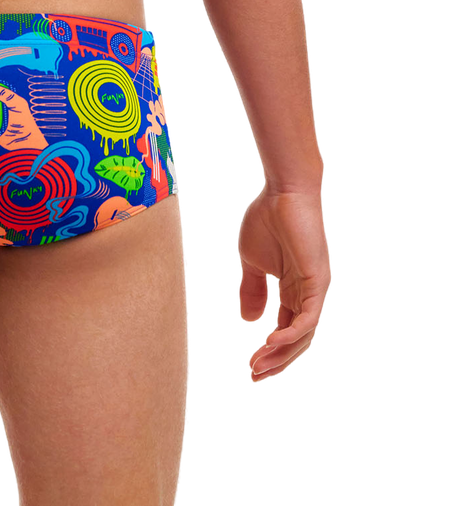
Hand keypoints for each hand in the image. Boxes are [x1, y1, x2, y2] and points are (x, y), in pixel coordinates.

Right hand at [238, 186, 330, 382]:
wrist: (282, 192)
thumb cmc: (268, 219)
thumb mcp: (252, 261)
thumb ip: (252, 289)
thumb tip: (250, 320)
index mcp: (293, 290)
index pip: (286, 329)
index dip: (271, 351)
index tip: (251, 367)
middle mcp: (308, 294)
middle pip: (297, 339)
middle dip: (277, 360)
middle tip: (255, 375)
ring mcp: (314, 289)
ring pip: (304, 334)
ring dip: (281, 353)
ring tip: (258, 364)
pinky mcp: (317, 281)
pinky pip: (309, 317)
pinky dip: (292, 333)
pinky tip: (272, 343)